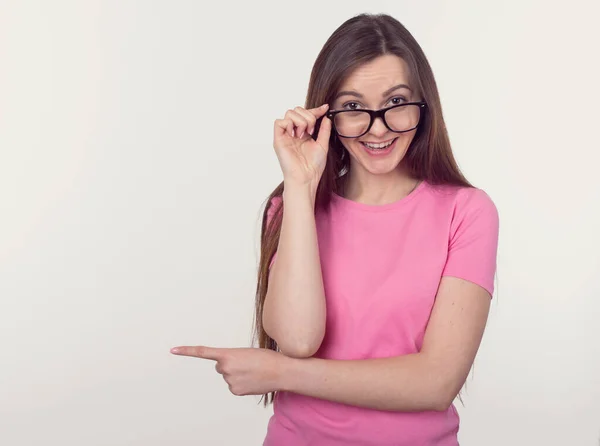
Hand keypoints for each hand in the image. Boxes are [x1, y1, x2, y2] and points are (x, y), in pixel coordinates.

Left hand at [170, 345, 288, 395]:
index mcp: (228, 354)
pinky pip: (234, 385)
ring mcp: (229, 381)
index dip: (187, 351)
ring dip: (238, 373)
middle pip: (221, 365)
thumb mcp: (246, 352)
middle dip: (230, 364)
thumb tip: (225, 371)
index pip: (202, 352)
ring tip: (253, 371)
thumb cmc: (266, 358)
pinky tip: (252, 380)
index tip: (173, 350)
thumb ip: (232, 359)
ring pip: (228, 376)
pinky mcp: (235, 391)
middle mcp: (225, 368)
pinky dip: (242, 383)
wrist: (280, 371)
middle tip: (247, 362)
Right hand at [273, 104, 331, 185]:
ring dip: (300, 121)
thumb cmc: (313, 166)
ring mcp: (285, 135)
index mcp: (303, 133)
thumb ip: (324, 130)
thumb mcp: (322, 145)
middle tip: (311, 131)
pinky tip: (295, 135)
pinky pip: (279, 122)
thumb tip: (326, 116)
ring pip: (289, 113)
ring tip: (303, 134)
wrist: (306, 178)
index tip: (325, 109)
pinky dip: (289, 124)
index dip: (315, 110)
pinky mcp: (278, 139)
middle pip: (297, 110)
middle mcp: (293, 132)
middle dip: (308, 116)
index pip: (306, 114)